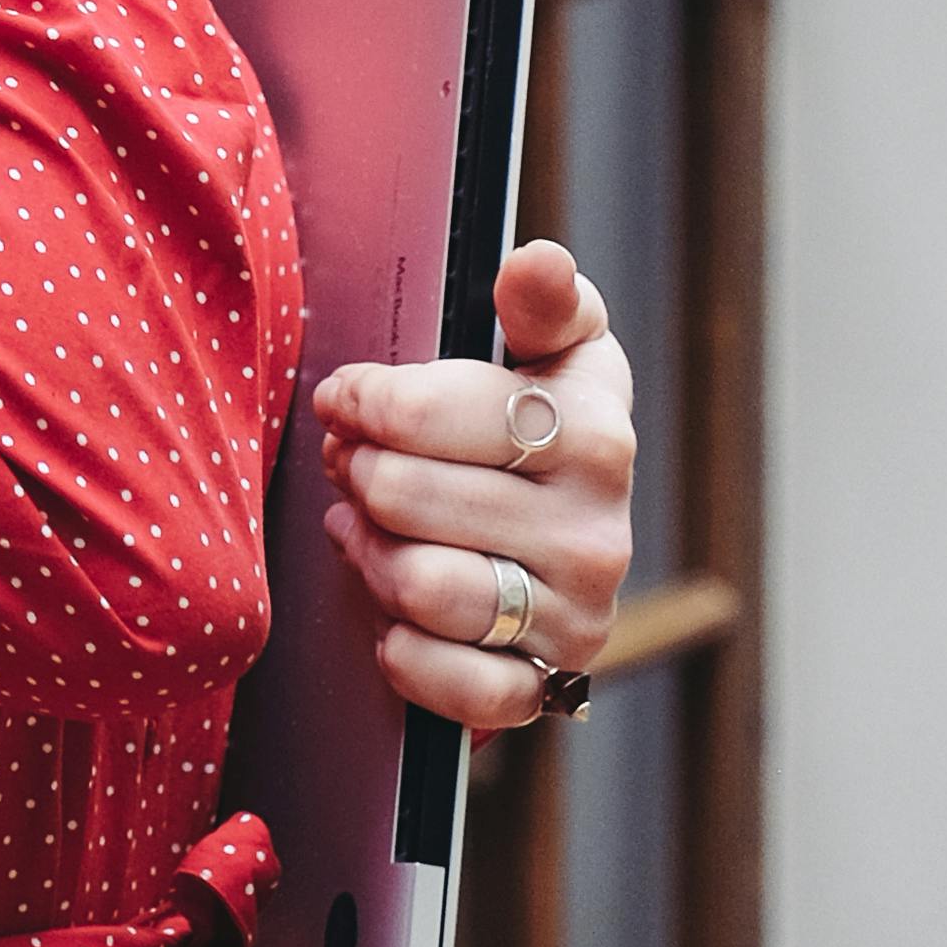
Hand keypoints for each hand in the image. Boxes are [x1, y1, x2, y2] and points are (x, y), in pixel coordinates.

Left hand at [311, 236, 635, 732]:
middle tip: (348, 463)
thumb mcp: (549, 355)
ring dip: (370, 556)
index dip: (366, 400)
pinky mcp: (550, 688)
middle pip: (409, 497)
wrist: (565, 558)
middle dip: (357, 473)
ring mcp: (580, 616)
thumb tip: (537, 259)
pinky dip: (406, 653)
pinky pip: (456, 687)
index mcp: (597, 429)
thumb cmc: (534, 434)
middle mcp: (601, 528)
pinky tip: (393, 617)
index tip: (345, 397)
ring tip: (363, 529)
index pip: (434, 409)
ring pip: (422, 588)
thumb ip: (539, 305)